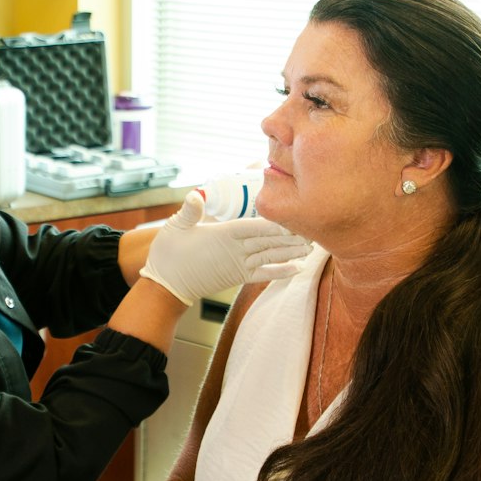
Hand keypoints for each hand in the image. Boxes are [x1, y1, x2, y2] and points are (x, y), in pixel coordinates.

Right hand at [139, 192, 311, 304]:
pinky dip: (281, 271)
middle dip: (291, 235)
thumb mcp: (175, 226)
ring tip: (312, 246)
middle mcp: (234, 251)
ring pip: (270, 256)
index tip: (295, 216)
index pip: (254, 227)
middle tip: (314, 228)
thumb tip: (194, 195)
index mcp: (222, 235)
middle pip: (268, 241)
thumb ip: (189, 211)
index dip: (275, 224)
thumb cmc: (169, 252)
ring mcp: (237, 265)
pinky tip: (299, 268)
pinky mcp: (237, 277)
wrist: (165, 285)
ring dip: (291, 252)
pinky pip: (263, 275)